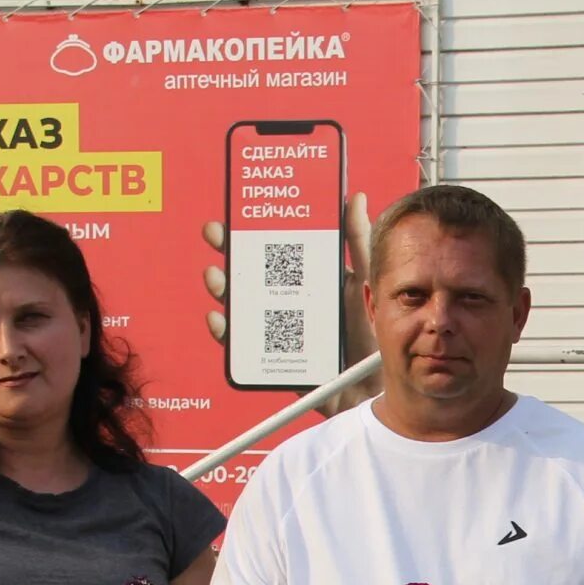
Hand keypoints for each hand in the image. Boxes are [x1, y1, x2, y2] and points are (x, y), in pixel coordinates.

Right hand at [202, 194, 377, 403]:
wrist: (365, 386)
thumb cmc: (367, 334)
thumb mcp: (364, 282)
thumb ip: (358, 242)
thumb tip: (354, 198)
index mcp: (305, 276)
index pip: (272, 246)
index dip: (251, 227)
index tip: (237, 209)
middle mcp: (285, 298)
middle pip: (247, 269)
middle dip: (227, 249)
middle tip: (216, 234)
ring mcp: (274, 326)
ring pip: (239, 302)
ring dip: (222, 286)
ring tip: (217, 276)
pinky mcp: (269, 357)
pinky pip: (240, 344)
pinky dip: (225, 332)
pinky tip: (221, 319)